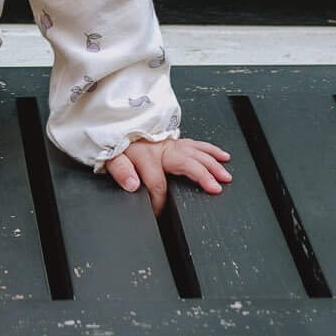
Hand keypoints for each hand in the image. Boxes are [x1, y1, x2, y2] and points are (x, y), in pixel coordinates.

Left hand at [103, 136, 231, 215]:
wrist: (115, 122)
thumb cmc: (115, 142)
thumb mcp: (110, 157)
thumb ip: (121, 171)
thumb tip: (133, 185)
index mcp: (147, 156)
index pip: (158, 184)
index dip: (160, 201)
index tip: (160, 213)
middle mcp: (163, 148)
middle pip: (188, 162)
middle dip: (203, 176)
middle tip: (216, 189)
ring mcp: (171, 143)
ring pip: (196, 152)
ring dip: (212, 164)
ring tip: (225, 175)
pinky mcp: (174, 140)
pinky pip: (196, 143)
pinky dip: (211, 149)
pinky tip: (222, 156)